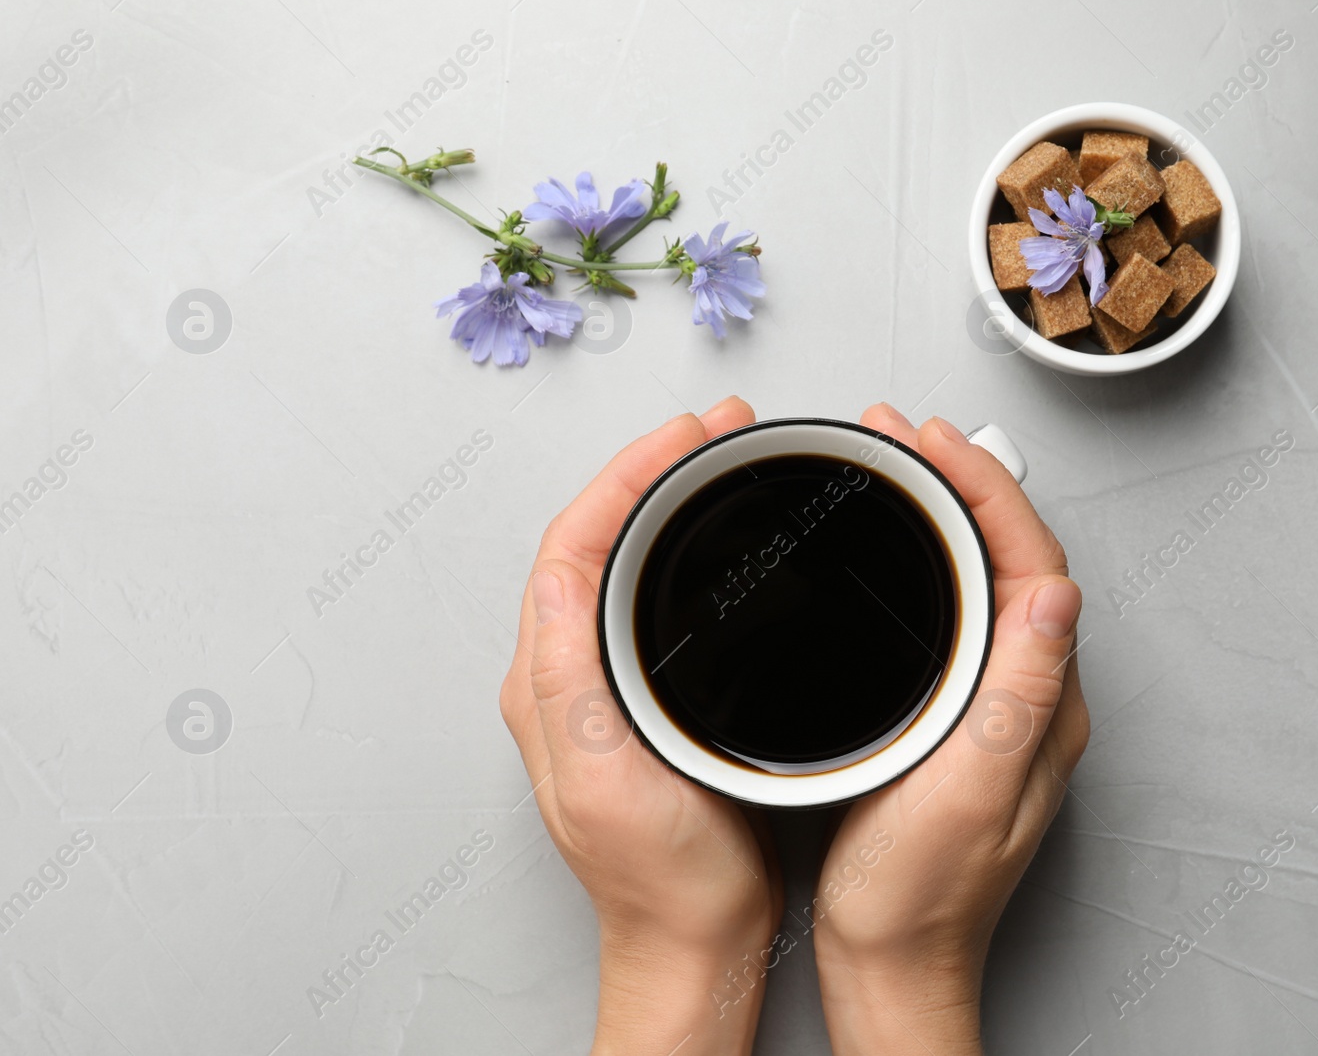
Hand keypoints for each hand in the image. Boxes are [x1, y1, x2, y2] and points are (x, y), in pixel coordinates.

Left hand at [499, 397, 782, 1055]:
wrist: (696, 940)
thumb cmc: (663, 878)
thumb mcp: (607, 775)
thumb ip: (570, 678)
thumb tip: (556, 580)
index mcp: (549, 685)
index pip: (572, 546)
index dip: (626, 477)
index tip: (684, 438)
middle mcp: (566, 678)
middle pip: (594, 539)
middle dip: (648, 472)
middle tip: (710, 431)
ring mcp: (604, 688)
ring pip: (621, 562)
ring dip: (662, 503)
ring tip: (713, 461)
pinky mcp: (644, 701)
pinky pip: (649, 598)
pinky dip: (679, 550)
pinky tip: (714, 540)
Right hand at [812, 405, 1089, 1055]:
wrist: (892, 963)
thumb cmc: (918, 895)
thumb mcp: (969, 789)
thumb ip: (1020, 694)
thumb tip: (1059, 595)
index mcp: (1042, 706)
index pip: (1033, 564)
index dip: (985, 490)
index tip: (932, 443)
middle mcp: (1031, 700)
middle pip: (1013, 559)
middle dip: (965, 484)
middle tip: (906, 438)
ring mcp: (997, 710)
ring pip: (987, 582)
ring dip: (950, 518)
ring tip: (901, 472)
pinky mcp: (960, 724)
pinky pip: (960, 617)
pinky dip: (931, 566)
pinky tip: (897, 557)